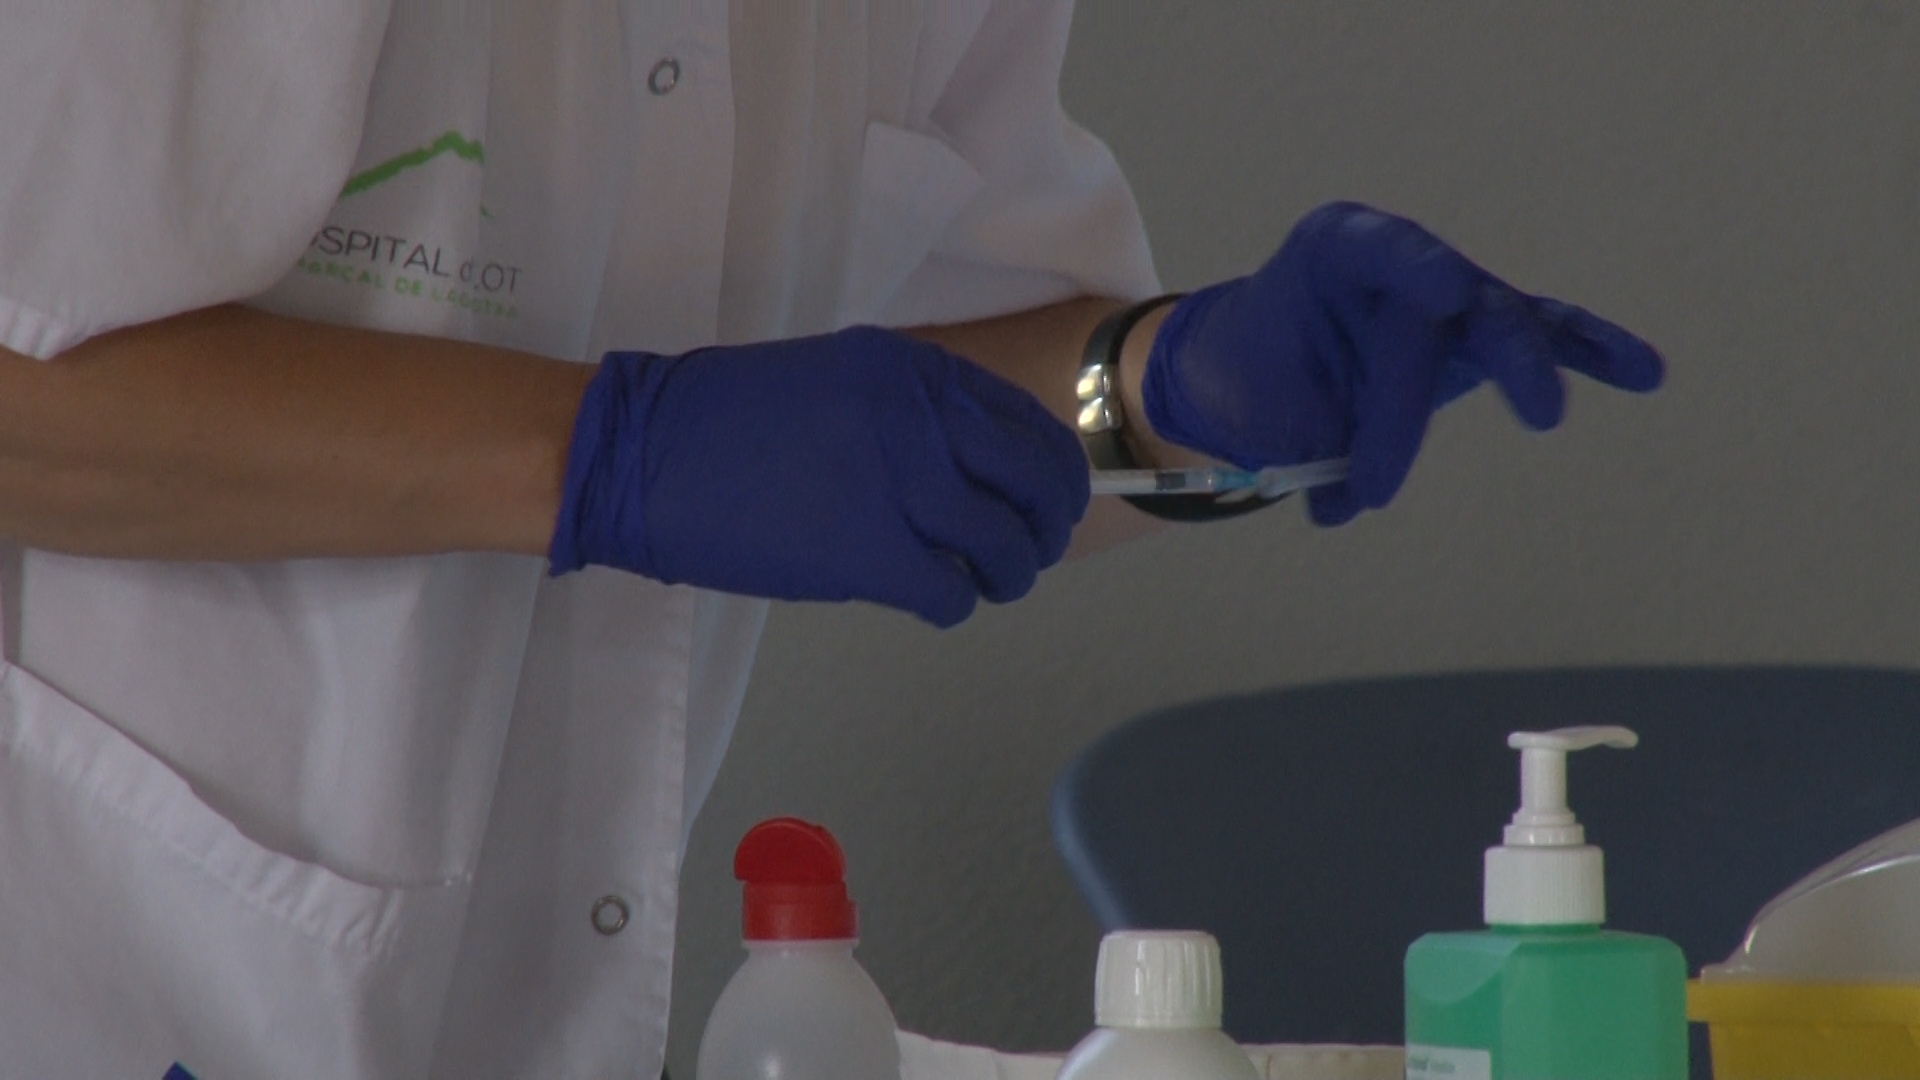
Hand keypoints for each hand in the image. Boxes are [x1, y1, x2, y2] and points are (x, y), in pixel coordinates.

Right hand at [547, 326, 1088, 626]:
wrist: (636, 452)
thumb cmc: (725, 424)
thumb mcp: (837, 383)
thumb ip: (911, 416)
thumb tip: (981, 473)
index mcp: (914, 370)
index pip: (1027, 423)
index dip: (1054, 473)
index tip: (1048, 503)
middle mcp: (920, 415)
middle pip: (1038, 481)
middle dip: (1048, 527)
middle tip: (1030, 553)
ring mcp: (898, 481)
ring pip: (1006, 544)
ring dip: (1008, 574)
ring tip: (983, 582)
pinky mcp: (866, 550)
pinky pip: (951, 592)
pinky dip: (955, 605)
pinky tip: (934, 601)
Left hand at [1140, 202, 1664, 524]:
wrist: (1263, 367)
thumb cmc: (1261, 377)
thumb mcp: (1264, 407)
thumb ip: (1308, 450)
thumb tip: (1339, 506)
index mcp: (1334, 250)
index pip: (1378, 248)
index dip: (1413, 262)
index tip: (1444, 285)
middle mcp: (1402, 261)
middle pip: (1434, 313)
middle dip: (1418, 392)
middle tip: (1406, 459)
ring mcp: (1454, 294)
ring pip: (1498, 325)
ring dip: (1525, 367)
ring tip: (1542, 413)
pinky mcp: (1488, 335)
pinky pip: (1546, 338)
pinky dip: (1591, 351)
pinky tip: (1645, 373)